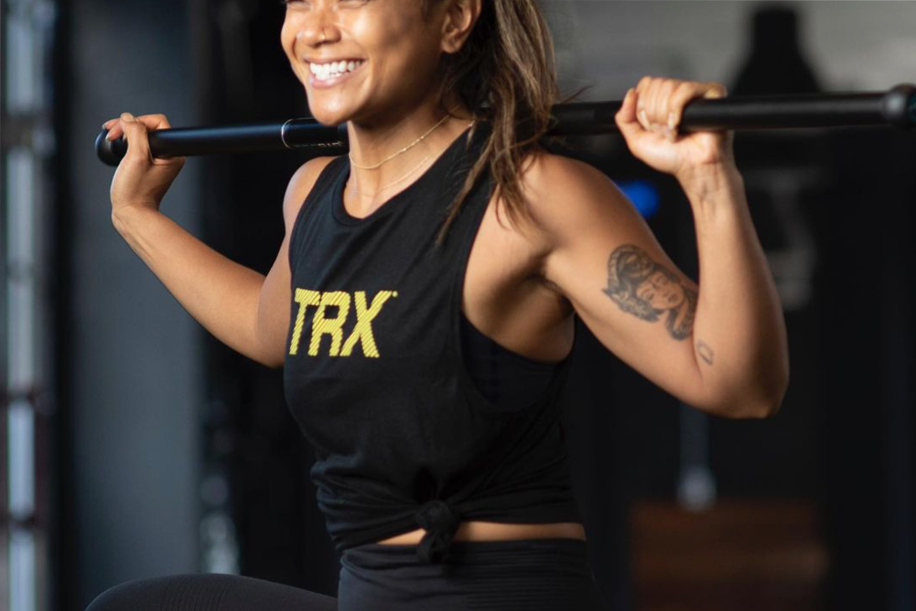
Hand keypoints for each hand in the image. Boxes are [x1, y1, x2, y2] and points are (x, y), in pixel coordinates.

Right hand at [103, 112, 184, 217]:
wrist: (131, 213)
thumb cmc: (135, 191)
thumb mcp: (135, 157)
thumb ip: (135, 133)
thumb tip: (129, 118)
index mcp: (172, 153)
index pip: (158, 123)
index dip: (138, 121)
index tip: (122, 130)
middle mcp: (168, 155)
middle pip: (148, 128)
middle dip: (128, 127)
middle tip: (112, 134)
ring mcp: (158, 160)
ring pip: (140, 135)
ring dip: (124, 133)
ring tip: (111, 139)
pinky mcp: (148, 165)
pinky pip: (137, 145)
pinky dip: (125, 143)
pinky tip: (116, 146)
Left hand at [614, 77, 734, 180]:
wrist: (694, 169)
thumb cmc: (671, 157)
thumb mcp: (637, 141)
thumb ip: (624, 119)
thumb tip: (630, 93)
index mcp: (662, 99)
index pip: (645, 85)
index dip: (643, 108)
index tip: (651, 127)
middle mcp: (678, 93)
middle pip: (655, 85)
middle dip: (654, 115)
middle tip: (664, 132)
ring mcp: (695, 92)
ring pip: (668, 87)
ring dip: (665, 116)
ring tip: (673, 132)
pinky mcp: (711, 93)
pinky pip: (685, 91)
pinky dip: (676, 111)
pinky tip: (679, 126)